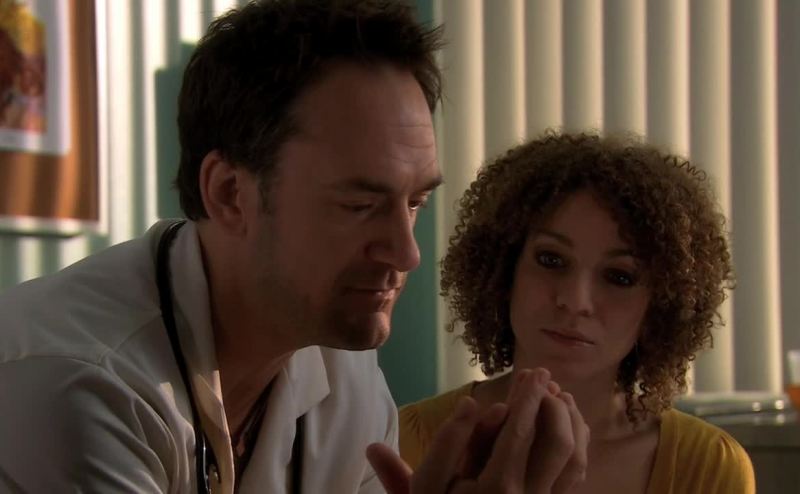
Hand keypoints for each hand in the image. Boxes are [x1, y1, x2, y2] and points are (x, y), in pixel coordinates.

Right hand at [367, 368, 588, 492]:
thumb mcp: (425, 487)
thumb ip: (443, 444)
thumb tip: (470, 403)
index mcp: (497, 489)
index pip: (521, 432)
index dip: (530, 397)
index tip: (534, 371)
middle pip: (559, 444)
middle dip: (555, 406)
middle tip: (547, 381)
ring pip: (575, 461)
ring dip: (573, 424)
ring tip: (561, 398)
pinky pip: (576, 478)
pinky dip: (578, 447)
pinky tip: (568, 429)